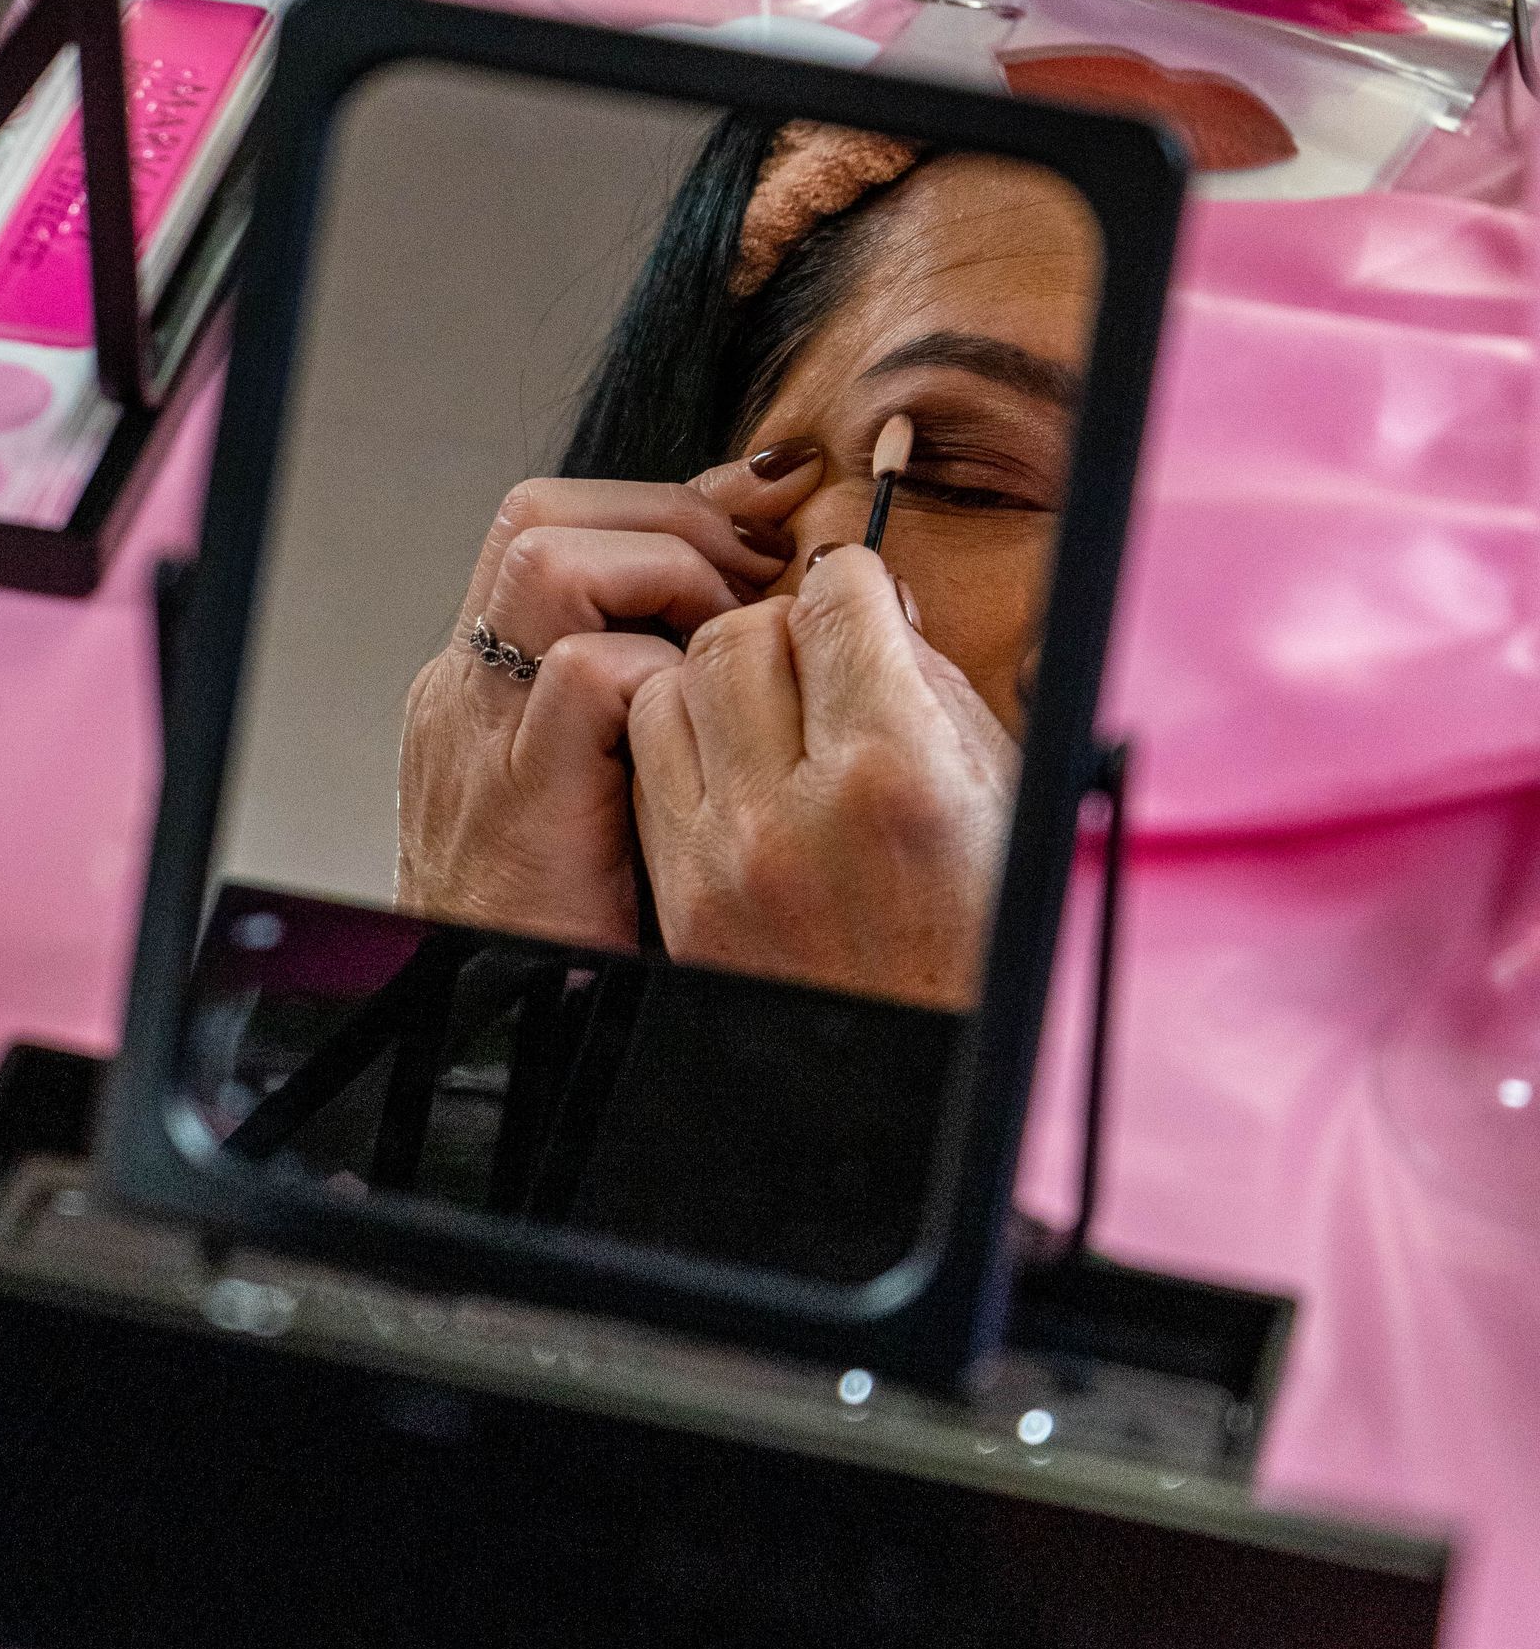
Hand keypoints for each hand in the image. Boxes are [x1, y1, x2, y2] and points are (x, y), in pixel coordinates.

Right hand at [396, 443, 824, 951]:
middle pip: (540, 510)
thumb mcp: (618, 787)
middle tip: (763, 563)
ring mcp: (479, 733)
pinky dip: (661, 669)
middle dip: (671, 511)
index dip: (678, 500)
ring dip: (664, 566)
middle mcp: (467, 689)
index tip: (773, 497)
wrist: (496, 1037)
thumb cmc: (580, 927)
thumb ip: (659, 704)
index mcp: (487, 684)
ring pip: (546, 551)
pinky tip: (700, 716)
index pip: (568, 529)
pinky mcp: (515, 793)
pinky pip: (585, 670)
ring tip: (730, 627)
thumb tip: (777, 624)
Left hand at [628, 543, 1017, 1011]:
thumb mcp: (998, 787)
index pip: (834, 599)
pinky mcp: (684, 895)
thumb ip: (929, 680)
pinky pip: (651, 760)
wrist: (922, 1064)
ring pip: (676, 685)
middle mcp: (796, 812)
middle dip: (785, 626)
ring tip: (774, 708)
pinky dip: (686, 737)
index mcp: (896, 770)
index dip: (852, 583)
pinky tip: (736, 760)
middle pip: (742, 633)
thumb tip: (872, 602)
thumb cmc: (982, 928)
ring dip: (723, 678)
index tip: (859, 596)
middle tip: (821, 656)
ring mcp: (725, 857)